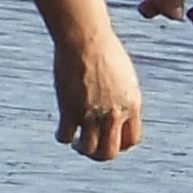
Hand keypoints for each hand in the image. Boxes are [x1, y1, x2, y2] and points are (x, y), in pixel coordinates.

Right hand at [53, 24, 144, 160]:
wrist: (86, 38)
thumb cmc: (104, 49)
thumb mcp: (124, 76)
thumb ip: (123, 96)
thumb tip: (119, 109)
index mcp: (131, 105)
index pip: (132, 140)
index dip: (121, 145)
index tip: (110, 139)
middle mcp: (114, 114)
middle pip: (110, 152)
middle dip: (100, 155)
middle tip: (91, 147)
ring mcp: (92, 114)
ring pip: (88, 149)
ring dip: (82, 149)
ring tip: (76, 142)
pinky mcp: (70, 110)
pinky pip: (65, 136)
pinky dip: (62, 137)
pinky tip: (61, 132)